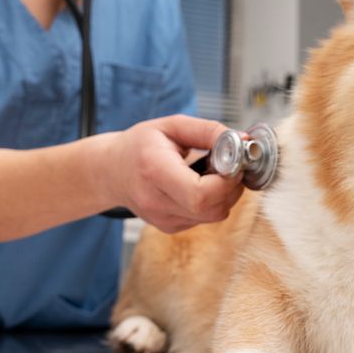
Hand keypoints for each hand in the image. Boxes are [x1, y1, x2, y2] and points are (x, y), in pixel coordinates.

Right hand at [106, 115, 245, 232]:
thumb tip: (242, 140)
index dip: (226, 181)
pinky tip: (199, 184)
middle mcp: (156, 201)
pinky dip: (213, 201)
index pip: (200, 194)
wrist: (111, 171)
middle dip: (232, 186)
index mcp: (154, 171)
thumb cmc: (139, 145)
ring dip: (225, 194)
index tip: (233, 161)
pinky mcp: (170, 227)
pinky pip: (205, 218)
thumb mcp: (172, 125)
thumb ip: (207, 131)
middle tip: (230, 165)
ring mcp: (162, 219)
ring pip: (214, 215)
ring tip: (211, 171)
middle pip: (212, 209)